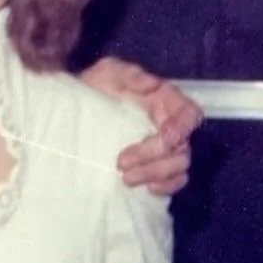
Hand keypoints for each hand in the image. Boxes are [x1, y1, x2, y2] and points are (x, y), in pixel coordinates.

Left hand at [78, 57, 203, 195]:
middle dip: (155, 158)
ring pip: (178, 167)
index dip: (183, 127)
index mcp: (165, 102)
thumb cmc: (96, 88)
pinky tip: (147, 189)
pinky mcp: (154, 168)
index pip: (189, 114)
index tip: (165, 137)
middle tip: (121, 164)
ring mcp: (164, 150)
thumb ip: (130, 75)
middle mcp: (170, 126)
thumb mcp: (108, 73)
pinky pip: (173, 182)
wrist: (73, 109)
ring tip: (126, 179)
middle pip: (182, 147)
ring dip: (155, 174)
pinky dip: (165, 188)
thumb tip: (153, 84)